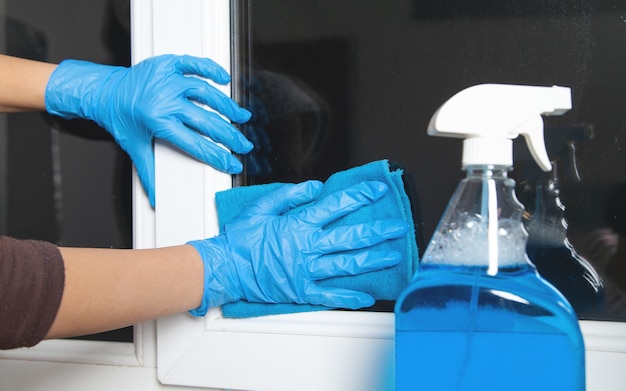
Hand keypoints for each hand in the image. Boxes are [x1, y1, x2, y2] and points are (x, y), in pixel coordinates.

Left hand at [45, 54, 252, 206]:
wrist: (103, 91)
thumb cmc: (120, 118)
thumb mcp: (134, 146)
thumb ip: (149, 173)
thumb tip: (155, 198)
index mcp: (158, 122)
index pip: (196, 144)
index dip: (218, 156)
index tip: (232, 162)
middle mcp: (165, 100)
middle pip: (207, 121)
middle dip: (230, 136)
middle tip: (243, 145)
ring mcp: (168, 80)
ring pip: (206, 93)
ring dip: (227, 106)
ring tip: (240, 117)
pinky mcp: (167, 64)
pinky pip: (194, 64)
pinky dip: (210, 69)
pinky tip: (223, 78)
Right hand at [188, 180, 408, 315]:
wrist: (225, 269)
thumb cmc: (239, 239)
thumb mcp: (261, 207)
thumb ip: (289, 194)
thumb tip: (315, 187)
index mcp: (298, 224)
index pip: (336, 206)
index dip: (359, 196)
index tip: (377, 191)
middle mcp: (307, 247)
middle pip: (350, 238)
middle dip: (377, 231)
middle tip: (398, 227)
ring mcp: (306, 271)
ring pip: (347, 265)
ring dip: (372, 260)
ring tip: (393, 256)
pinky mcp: (302, 291)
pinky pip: (330, 296)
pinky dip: (349, 297)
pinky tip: (366, 296)